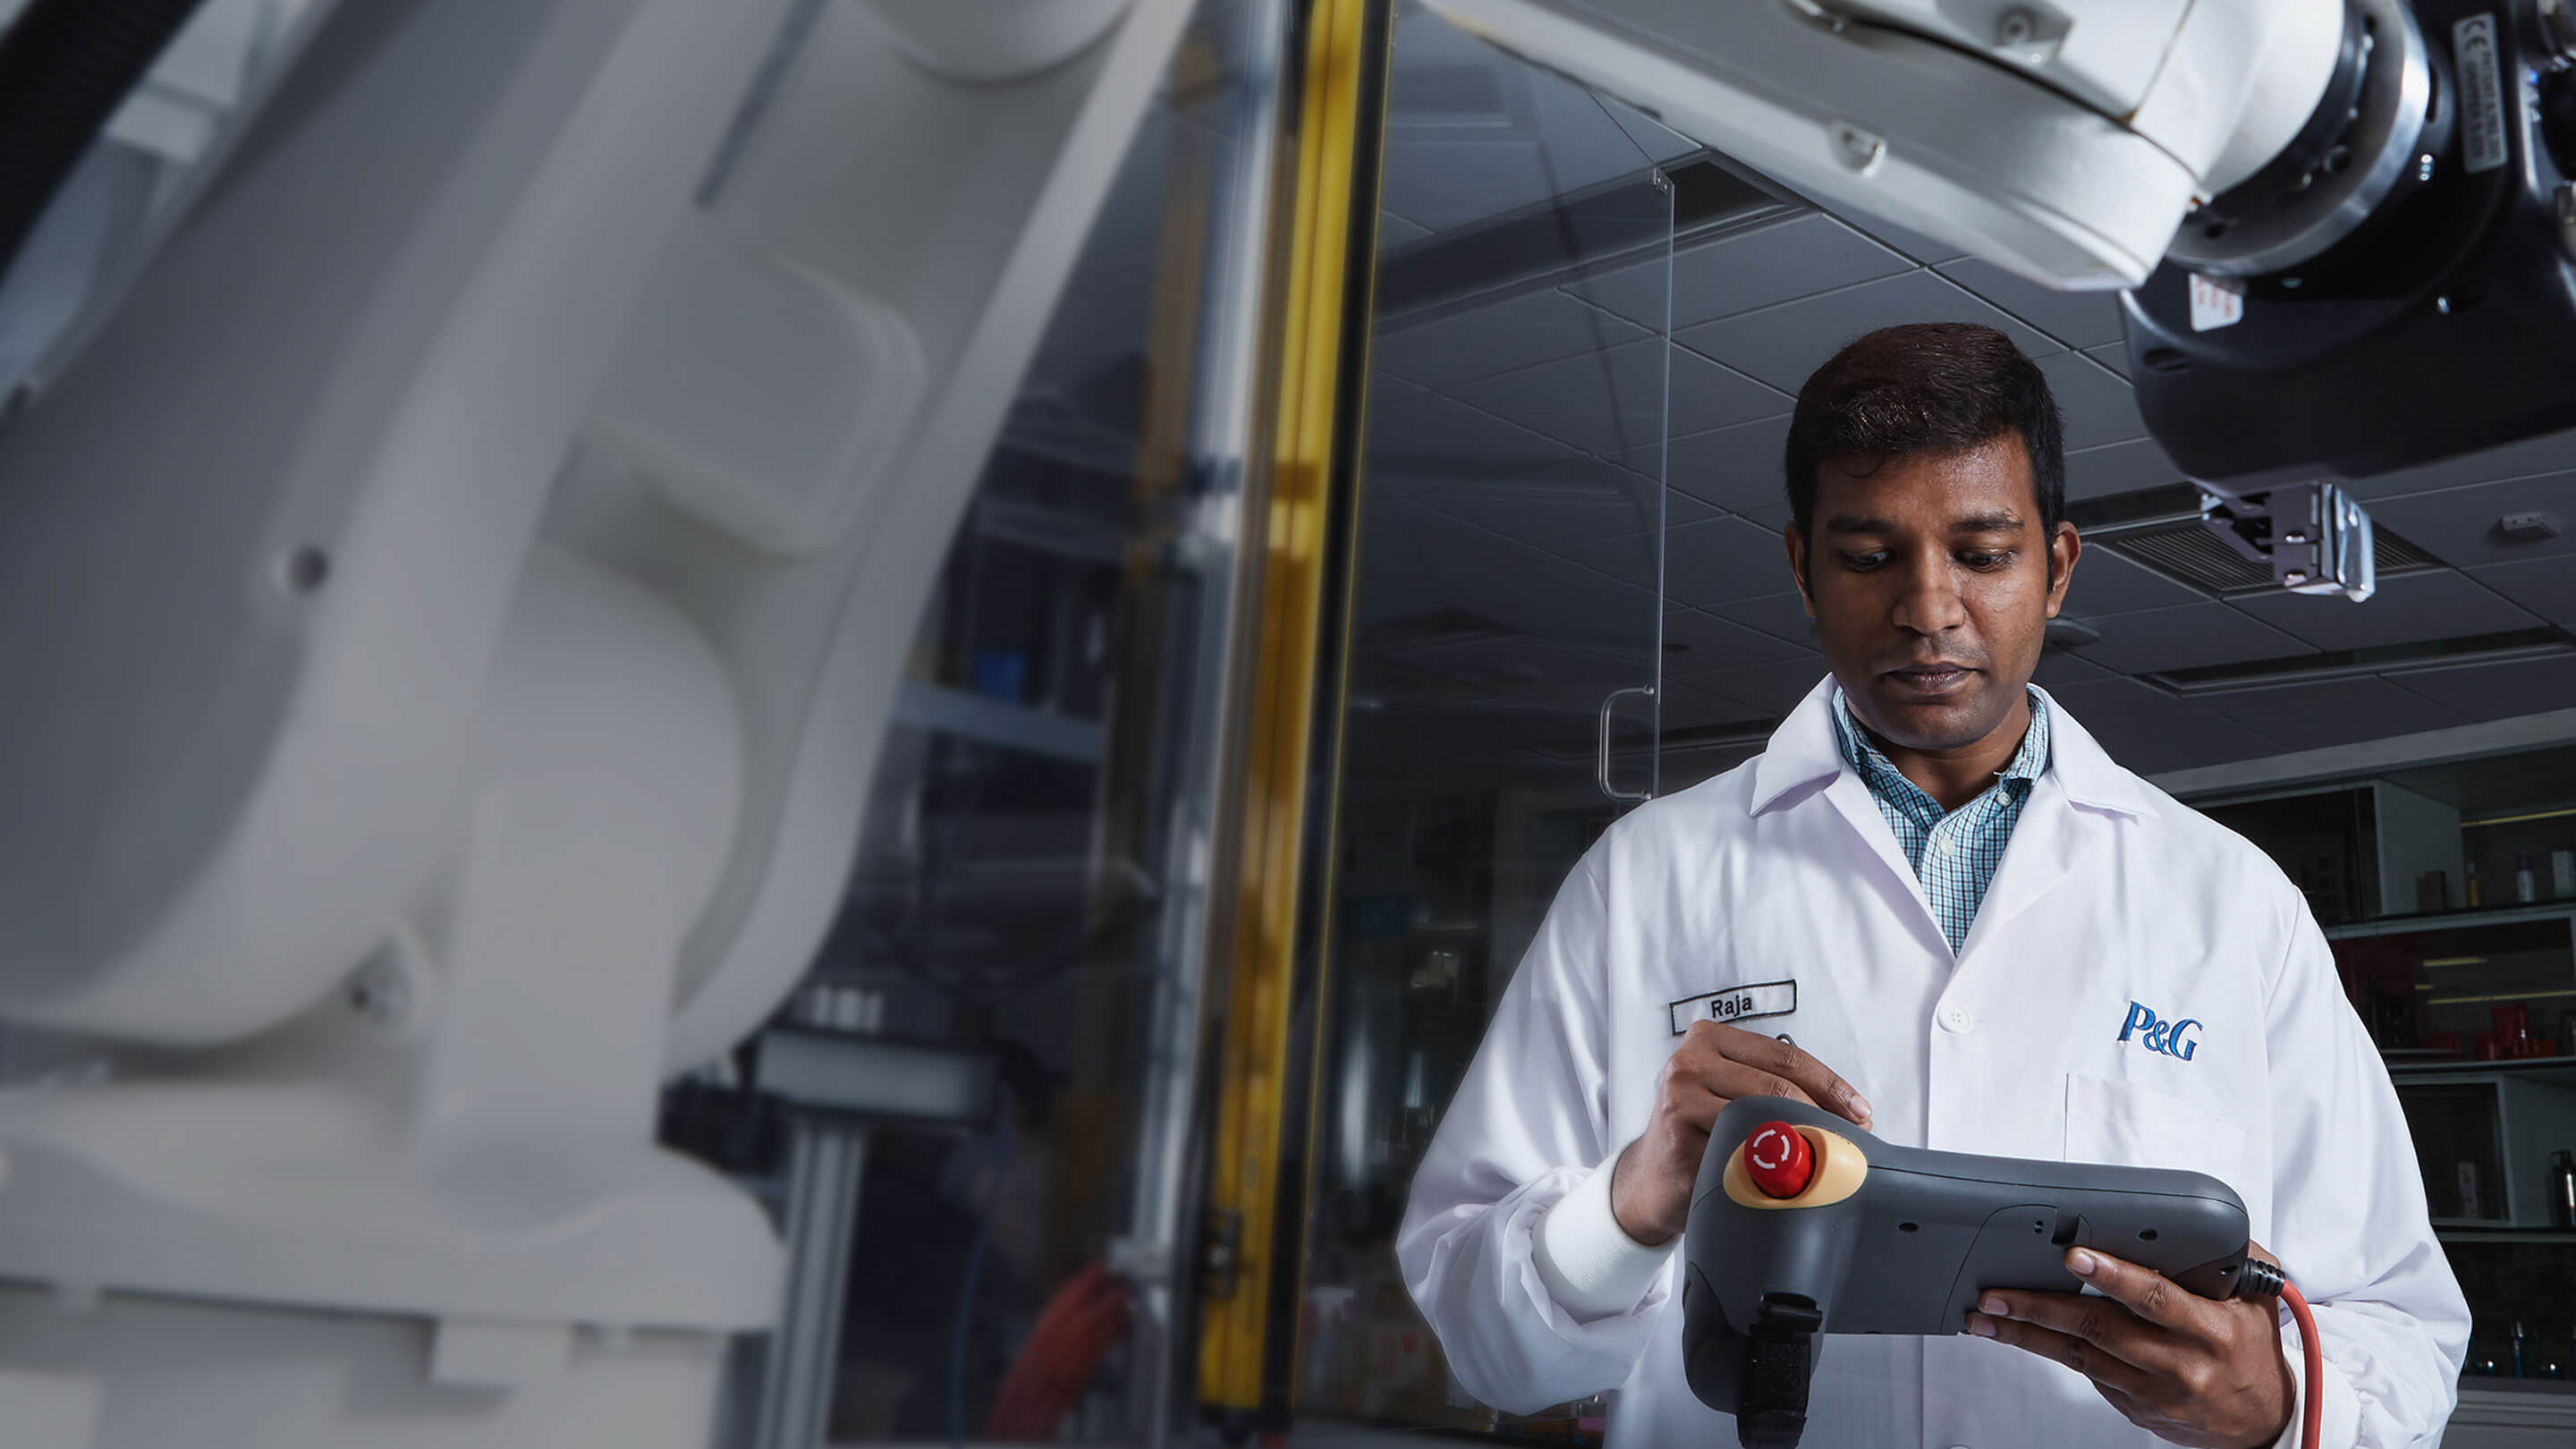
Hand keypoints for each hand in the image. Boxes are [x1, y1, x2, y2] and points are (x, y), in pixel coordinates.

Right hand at [1606, 1021, 1870, 1244]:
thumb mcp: (1733, 1094)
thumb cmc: (1703, 1133)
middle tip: (1851, 1140)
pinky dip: (1771, 1165)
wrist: (1652, 1178)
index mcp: (1709, 1039)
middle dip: (1825, 1114)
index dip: (1830, 1084)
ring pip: (1762, 1115)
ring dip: (1803, 1139)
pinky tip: (1787, 1176)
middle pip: (1777, 1084)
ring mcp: (1680, 1097)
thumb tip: (1853, 1114)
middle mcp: (1690, 1060)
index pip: (1786, 1056)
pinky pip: (1740, 1150)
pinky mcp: (1678, 1139)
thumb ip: (1775, 1088)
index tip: (1860, 1111)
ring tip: (1826, 1157)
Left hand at [1966, 1242, 2294, 1448]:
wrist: (2264, 1423)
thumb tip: (2193, 1217)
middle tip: (1996, 1292)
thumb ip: (2231, 1256)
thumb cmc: (2253, 1350)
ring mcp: (2155, 1392)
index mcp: (2211, 1331)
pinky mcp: (2136, 1409)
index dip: (2112, 1276)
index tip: (2073, 1256)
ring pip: (2081, 1357)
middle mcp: (2180, 1364)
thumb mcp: (2256, 1302)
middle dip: (2041, 1308)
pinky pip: (2089, 1374)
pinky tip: (2020, 1333)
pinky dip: (2053, 1351)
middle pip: (2101, 1330)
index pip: (2155, 1298)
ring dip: (2027, 1335)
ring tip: (1986, 1315)